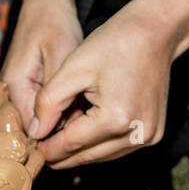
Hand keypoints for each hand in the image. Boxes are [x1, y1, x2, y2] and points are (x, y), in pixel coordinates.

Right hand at [0, 0, 82, 134]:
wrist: (46, 3)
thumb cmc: (55, 24)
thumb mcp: (61, 56)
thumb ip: (53, 96)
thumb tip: (44, 133)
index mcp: (12, 87)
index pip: (24, 131)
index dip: (49, 142)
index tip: (74, 142)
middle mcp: (6, 94)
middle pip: (25, 132)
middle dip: (52, 137)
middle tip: (78, 130)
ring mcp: (12, 93)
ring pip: (31, 126)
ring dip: (54, 127)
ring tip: (76, 118)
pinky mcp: (22, 91)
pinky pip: (35, 115)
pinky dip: (54, 117)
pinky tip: (71, 111)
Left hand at [30, 1, 176, 167]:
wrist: (156, 32)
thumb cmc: (114, 43)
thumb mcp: (73, 68)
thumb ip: (49, 103)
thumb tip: (36, 133)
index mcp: (115, 118)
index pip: (72, 144)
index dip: (48, 149)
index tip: (31, 150)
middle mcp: (135, 134)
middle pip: (88, 156)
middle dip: (62, 156)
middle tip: (40, 152)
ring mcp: (149, 137)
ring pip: (102, 157)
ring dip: (80, 154)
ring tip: (58, 146)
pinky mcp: (153, 134)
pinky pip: (118, 149)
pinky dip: (99, 146)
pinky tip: (83, 138)